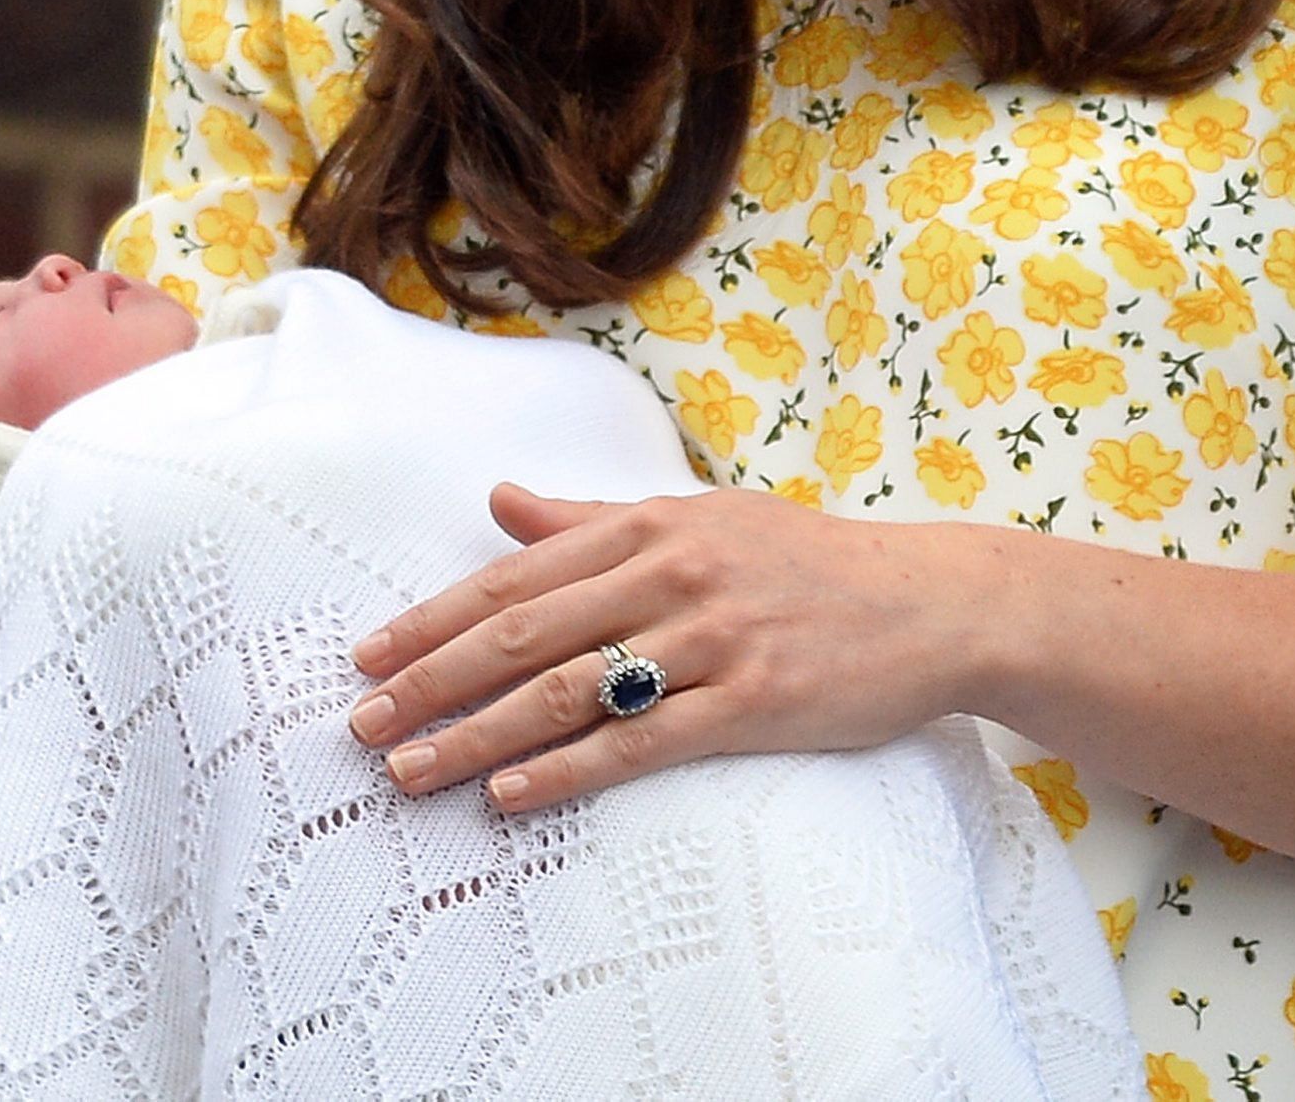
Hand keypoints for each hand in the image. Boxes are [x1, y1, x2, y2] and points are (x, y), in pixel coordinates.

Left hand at [345, 482, 1002, 810]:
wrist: (931, 601)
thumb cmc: (807, 561)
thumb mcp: (703, 518)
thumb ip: (595, 517)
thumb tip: (498, 499)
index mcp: (659, 523)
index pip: (520, 573)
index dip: (435, 619)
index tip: (366, 659)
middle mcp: (679, 571)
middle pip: (529, 630)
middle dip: (434, 681)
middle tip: (362, 728)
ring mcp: (717, 635)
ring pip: (572, 690)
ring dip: (480, 736)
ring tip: (413, 773)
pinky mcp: (753, 698)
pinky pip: (642, 741)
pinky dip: (568, 769)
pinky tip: (512, 795)